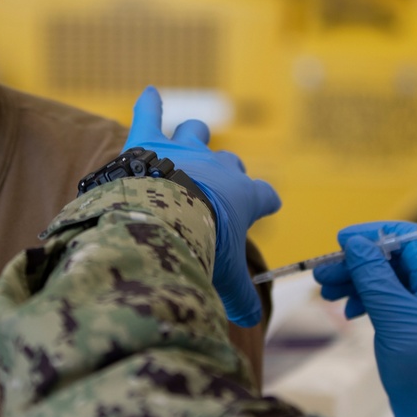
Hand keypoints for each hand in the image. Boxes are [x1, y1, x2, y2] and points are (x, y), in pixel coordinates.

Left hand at [122, 86, 280, 326]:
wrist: (159, 218)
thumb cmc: (200, 248)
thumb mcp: (224, 277)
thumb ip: (239, 297)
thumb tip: (250, 323)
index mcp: (243, 197)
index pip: (265, 195)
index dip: (267, 202)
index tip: (269, 206)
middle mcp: (217, 167)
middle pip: (230, 164)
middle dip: (228, 173)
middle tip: (218, 192)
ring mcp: (183, 150)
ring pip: (196, 132)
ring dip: (194, 136)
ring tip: (191, 137)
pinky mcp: (147, 141)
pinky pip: (148, 115)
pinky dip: (148, 104)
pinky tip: (148, 93)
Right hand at [312, 221, 416, 416]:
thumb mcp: (394, 317)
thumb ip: (374, 277)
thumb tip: (355, 243)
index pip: (412, 238)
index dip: (376, 235)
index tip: (343, 240)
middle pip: (394, 258)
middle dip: (359, 263)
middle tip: (324, 272)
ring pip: (387, 278)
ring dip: (356, 281)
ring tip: (327, 290)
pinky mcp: (415, 320)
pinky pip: (387, 297)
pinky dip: (365, 298)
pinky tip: (348, 310)